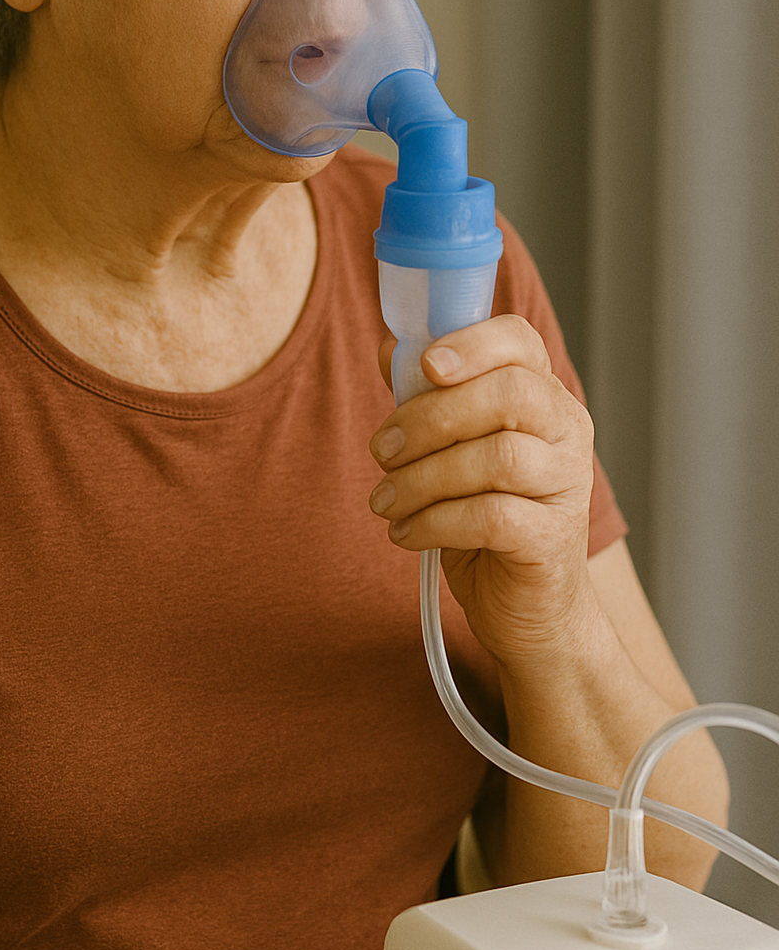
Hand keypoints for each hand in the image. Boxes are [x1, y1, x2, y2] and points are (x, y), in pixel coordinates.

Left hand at [369, 315, 596, 671]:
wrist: (528, 607)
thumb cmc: (486, 515)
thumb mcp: (453, 449)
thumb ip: (427, 395)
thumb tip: (390, 347)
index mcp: (543, 396)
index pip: (520, 343)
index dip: (472, 344)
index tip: (426, 365)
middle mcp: (566, 432)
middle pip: (509, 394)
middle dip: (430, 418)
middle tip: (381, 450)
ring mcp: (567, 485)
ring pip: (497, 458)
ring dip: (422, 477)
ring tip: (386, 500)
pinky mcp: (552, 540)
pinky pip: (491, 517)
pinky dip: (435, 522)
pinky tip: (406, 532)